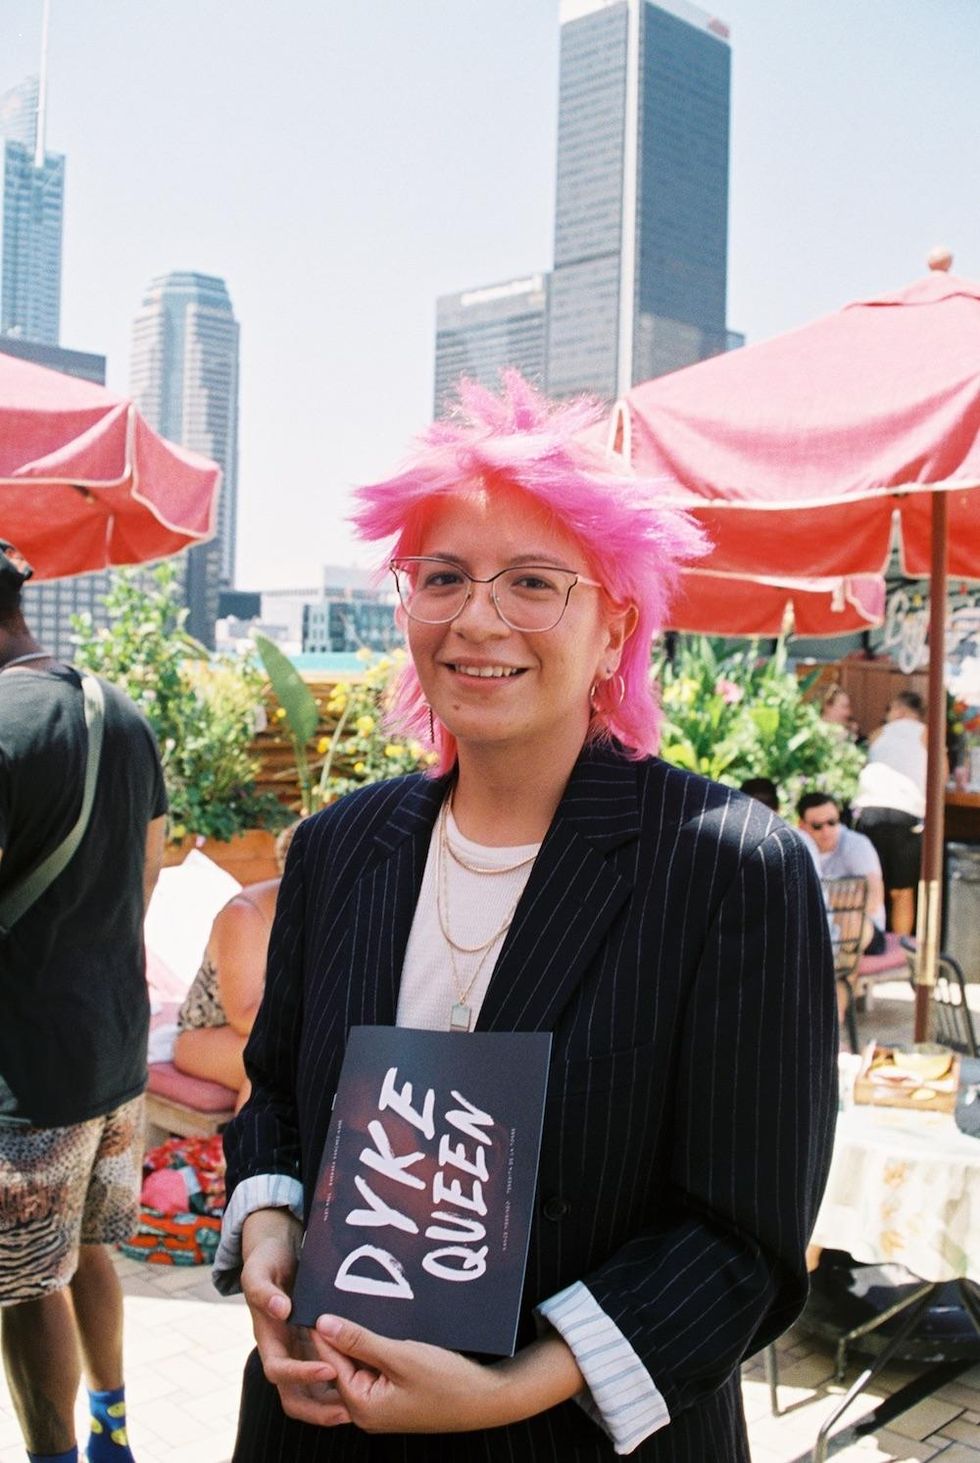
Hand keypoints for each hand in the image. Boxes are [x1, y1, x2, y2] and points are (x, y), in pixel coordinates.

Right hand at [239, 1209, 349, 1426]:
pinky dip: (342, 1383)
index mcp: (267, 1339)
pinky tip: (366, 1380)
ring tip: (361, 1408)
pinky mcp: (313, 1347)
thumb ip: (265, 1291)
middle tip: (347, 1412)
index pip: (279, 1370)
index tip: (330, 1369)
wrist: (276, 1253)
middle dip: (318, 1410)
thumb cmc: (267, 1261)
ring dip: (332, 1404)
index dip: (301, 1374)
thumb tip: (281, 1310)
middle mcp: (282, 1352)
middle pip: (293, 1396)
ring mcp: (298, 1352)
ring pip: (311, 1393)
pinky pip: (327, 1372)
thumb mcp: (260, 1270)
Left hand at [311, 1315, 584, 1434]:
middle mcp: (367, 1410)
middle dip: (341, 1332)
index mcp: (362, 1406)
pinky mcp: (396, 1396)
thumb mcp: (400, 1356)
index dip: (324, 1328)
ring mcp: (382, 1404)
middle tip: (336, 1293)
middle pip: (342, 1363)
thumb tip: (322, 1323)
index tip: (317, 1296)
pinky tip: (379, 1323)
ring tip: (358, 1302)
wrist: (486, 1400)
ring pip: (359, 1364)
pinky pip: (375, 1368)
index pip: (330, 1361)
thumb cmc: (446, 1381)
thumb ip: (360, 1341)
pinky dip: (375, 1347)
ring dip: (359, 1338)